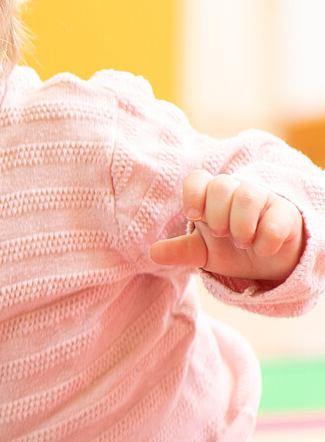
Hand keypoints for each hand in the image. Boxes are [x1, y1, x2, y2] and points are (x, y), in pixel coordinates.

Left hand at [149, 169, 307, 288]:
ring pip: (249, 195)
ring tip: (242, 243)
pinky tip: (261, 250)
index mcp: (211, 198)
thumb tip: (153, 252)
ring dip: (240, 223)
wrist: (268, 263)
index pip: (198, 179)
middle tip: (220, 234)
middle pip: (222, 184)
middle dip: (217, 212)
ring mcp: (264, 200)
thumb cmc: (231, 249)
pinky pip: (276, 219)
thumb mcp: (203, 252)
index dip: (193, 193)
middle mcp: (236, 193)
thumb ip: (180, 250)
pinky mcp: (287, 215)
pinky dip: (266, 238)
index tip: (194, 216)